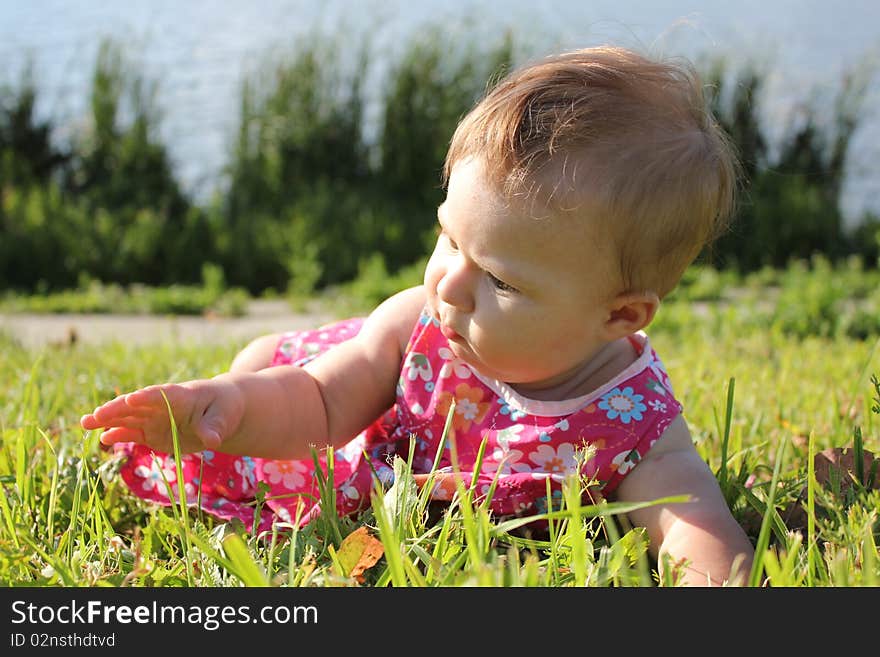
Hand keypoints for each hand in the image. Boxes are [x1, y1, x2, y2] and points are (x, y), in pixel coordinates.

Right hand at [80, 378, 244, 453]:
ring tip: (85, 423)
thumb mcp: (223, 417)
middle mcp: (161, 405)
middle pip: (136, 405)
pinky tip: (105, 439)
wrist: (220, 412)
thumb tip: (212, 440)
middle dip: (116, 409)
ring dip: (107, 420)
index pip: (161, 394)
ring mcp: (154, 418)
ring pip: (128, 417)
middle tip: (95, 415)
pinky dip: (119, 435)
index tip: (131, 399)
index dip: (147, 397)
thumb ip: (213, 427)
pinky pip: (132, 433)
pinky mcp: (152, 432)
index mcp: (180, 395)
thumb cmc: (223, 408)